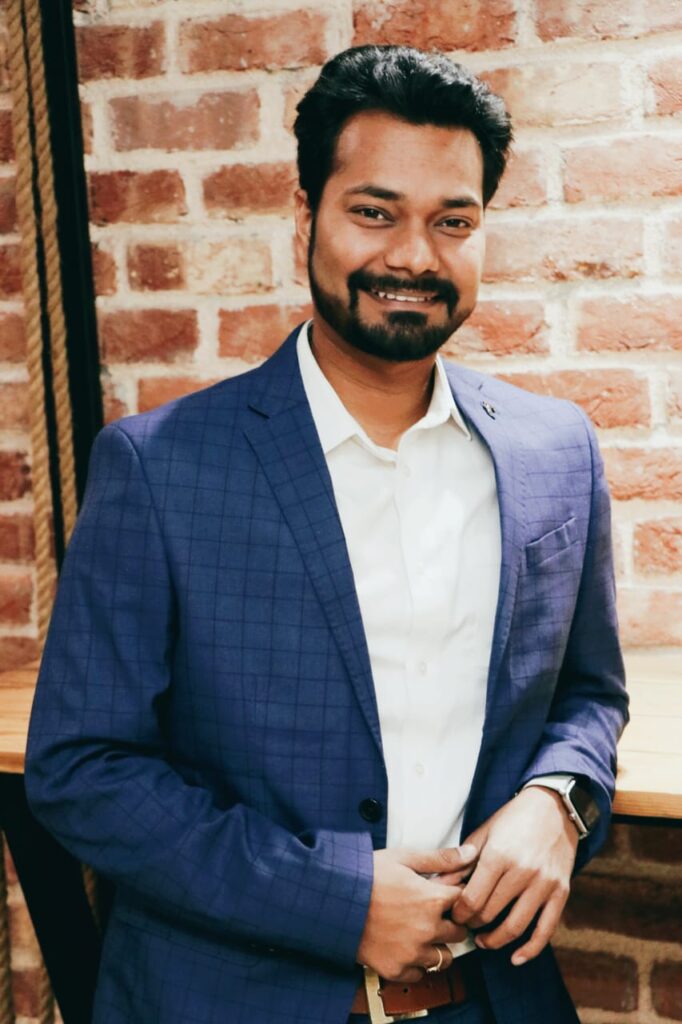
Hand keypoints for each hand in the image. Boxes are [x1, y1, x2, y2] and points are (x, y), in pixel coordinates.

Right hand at [357, 845, 476, 981]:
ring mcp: (412, 953)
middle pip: (459, 933)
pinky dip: (416, 964)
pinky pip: (420, 974)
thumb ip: (441, 859)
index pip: (466, 902)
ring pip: (444, 958)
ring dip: (437, 947)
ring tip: (420, 933)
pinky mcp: (396, 969)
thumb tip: (472, 853)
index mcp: (432, 900)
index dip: (458, 897)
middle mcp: (427, 930)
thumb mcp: (404, 858)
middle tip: (433, 914)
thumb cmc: (366, 874)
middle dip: (451, 923)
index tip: (447, 895)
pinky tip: (405, 947)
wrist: (333, 899)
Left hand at [449, 788, 578, 964]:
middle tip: (466, 926)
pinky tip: (516, 957)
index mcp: (499, 855)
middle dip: (474, 925)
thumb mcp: (483, 833)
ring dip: (496, 940)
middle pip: (491, 914)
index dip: (458, 913)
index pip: (472, 898)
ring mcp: (544, 883)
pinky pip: (546, 929)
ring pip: (516, 926)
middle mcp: (522, 871)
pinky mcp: (561, 892)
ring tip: (484, 941)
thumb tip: (437, 886)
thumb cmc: (513, 819)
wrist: (553, 808)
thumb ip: (460, 862)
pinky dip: (530, 949)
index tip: (453, 915)